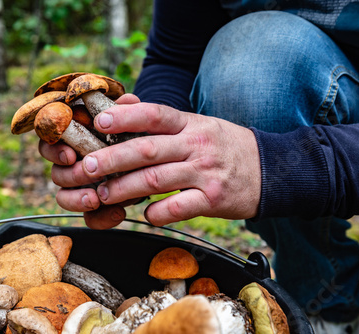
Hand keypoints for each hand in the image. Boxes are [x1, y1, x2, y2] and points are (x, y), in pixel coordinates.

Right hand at [38, 94, 140, 228]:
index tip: (70, 154)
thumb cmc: (138, 135)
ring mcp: (84, 188)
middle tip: (87, 174)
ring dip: (77, 200)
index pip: (49, 141)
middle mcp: (74, 164)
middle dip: (70, 175)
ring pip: (64, 197)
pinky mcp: (97, 207)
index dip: (54, 149)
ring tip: (95, 199)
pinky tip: (118, 214)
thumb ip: (130, 111)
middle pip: (56, 172)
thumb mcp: (137, 121)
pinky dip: (101, 219)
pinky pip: (90, 219)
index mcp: (75, 138)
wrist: (156, 159)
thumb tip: (128, 100)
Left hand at [44, 95, 261, 228]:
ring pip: (156, 180)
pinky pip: (179, 209)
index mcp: (190, 124)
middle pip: (148, 149)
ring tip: (102, 195)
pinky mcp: (214, 200)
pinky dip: (158, 213)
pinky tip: (144, 216)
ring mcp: (205, 173)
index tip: (99, 122)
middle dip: (113, 159)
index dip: (126, 117)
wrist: (271, 170)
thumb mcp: (198, 125)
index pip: (155, 114)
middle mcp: (196, 145)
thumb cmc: (224, 146)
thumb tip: (123, 104)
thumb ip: (163, 120)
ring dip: (124, 189)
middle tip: (88, 167)